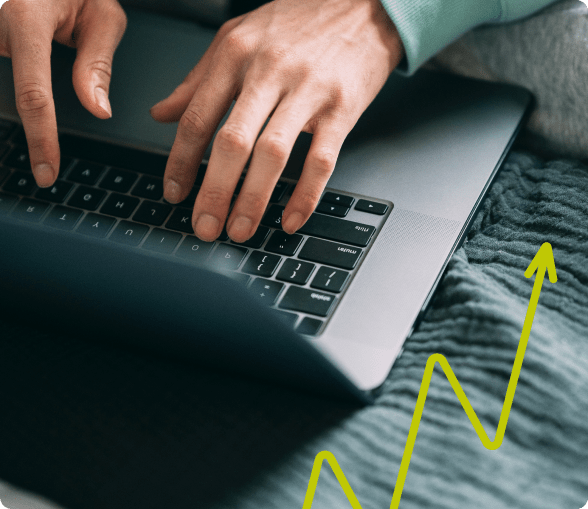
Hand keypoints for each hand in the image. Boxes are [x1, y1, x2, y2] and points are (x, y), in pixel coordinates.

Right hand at [0, 0, 126, 186]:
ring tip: (40, 153)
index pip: (34, 92)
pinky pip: (0, 65)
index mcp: (27, 17)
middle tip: (43, 173)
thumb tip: (98, 111)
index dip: (41, 137)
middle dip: (17, 129)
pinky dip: (11, 97)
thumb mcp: (103, 16)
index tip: (47, 171)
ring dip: (12, 113)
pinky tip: (30, 118)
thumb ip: (96, 64)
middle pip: (4, 93)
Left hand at [151, 0, 403, 241]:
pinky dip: (305, 195)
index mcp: (235, 55)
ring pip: (274, 153)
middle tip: (205, 227)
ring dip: (253, 198)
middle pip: (232, 141)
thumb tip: (162, 114)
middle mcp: (268, 71)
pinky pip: (321, 160)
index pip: (197, 117)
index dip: (181, 162)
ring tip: (240, 229)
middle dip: (214, 191)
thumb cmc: (296, 23)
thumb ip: (198, 80)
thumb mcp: (237, 38)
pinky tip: (290, 219)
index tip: (175, 193)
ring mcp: (308, 90)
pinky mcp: (342, 108)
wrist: (360, 3)